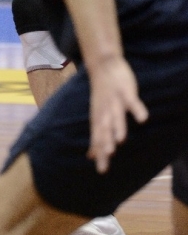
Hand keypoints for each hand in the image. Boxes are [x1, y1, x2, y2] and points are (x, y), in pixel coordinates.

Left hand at [87, 56, 147, 173]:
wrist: (103, 65)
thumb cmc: (101, 95)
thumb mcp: (96, 116)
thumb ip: (96, 136)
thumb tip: (90, 156)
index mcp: (98, 117)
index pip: (97, 137)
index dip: (99, 152)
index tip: (101, 170)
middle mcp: (104, 110)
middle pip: (104, 128)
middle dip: (105, 142)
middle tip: (107, 156)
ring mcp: (114, 100)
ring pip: (116, 115)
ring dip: (118, 127)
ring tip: (120, 141)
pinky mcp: (125, 91)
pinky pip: (132, 101)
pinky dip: (137, 109)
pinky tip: (143, 119)